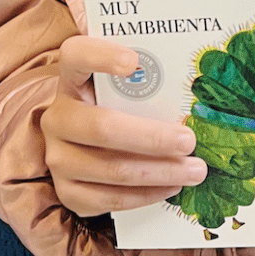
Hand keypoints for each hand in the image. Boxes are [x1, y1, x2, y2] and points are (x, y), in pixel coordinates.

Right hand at [41, 35, 206, 217]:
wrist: (84, 144)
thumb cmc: (118, 104)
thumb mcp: (127, 85)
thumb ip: (149, 78)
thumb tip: (197, 84)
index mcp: (72, 78)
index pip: (76, 55)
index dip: (101, 57)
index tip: (133, 62)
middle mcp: (58, 117)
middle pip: (103, 127)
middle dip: (152, 137)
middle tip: (189, 141)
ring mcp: (57, 157)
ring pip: (111, 169)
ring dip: (159, 172)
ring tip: (194, 170)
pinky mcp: (66, 191)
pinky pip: (107, 199)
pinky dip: (144, 195)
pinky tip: (171, 186)